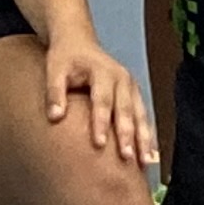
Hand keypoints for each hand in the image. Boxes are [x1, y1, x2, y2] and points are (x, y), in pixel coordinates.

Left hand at [41, 33, 153, 165]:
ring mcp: (132, 87)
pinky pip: (144, 117)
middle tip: (127, 157)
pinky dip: (148, 136)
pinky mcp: (135, 95)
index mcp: (103, 71)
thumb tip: (54, 117)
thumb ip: (54, 92)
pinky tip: (149, 156)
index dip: (101, 122)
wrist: (78, 41)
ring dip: (143, 139)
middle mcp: (122, 78)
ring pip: (140, 115)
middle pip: (126, 110)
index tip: (99, 144)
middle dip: (128, 135)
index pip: (102, 100)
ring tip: (144, 162)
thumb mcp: (55, 69)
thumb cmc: (65, 58)